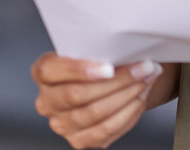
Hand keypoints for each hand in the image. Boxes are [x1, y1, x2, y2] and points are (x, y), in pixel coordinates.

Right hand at [30, 52, 161, 147]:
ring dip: (127, 95)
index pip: (50, 71)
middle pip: (77, 94)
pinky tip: (138, 98)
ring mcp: (61, 123)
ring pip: (94, 113)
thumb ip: (101, 49)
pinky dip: (127, 112)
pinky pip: (105, 130)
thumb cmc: (97, 62)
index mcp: (44, 73)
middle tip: (142, 68)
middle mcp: (47, 101)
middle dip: (116, 81)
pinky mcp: (79, 140)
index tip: (108, 67)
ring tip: (145, 80)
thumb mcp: (93, 49)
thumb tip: (130, 50)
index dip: (78, 70)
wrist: (105, 84)